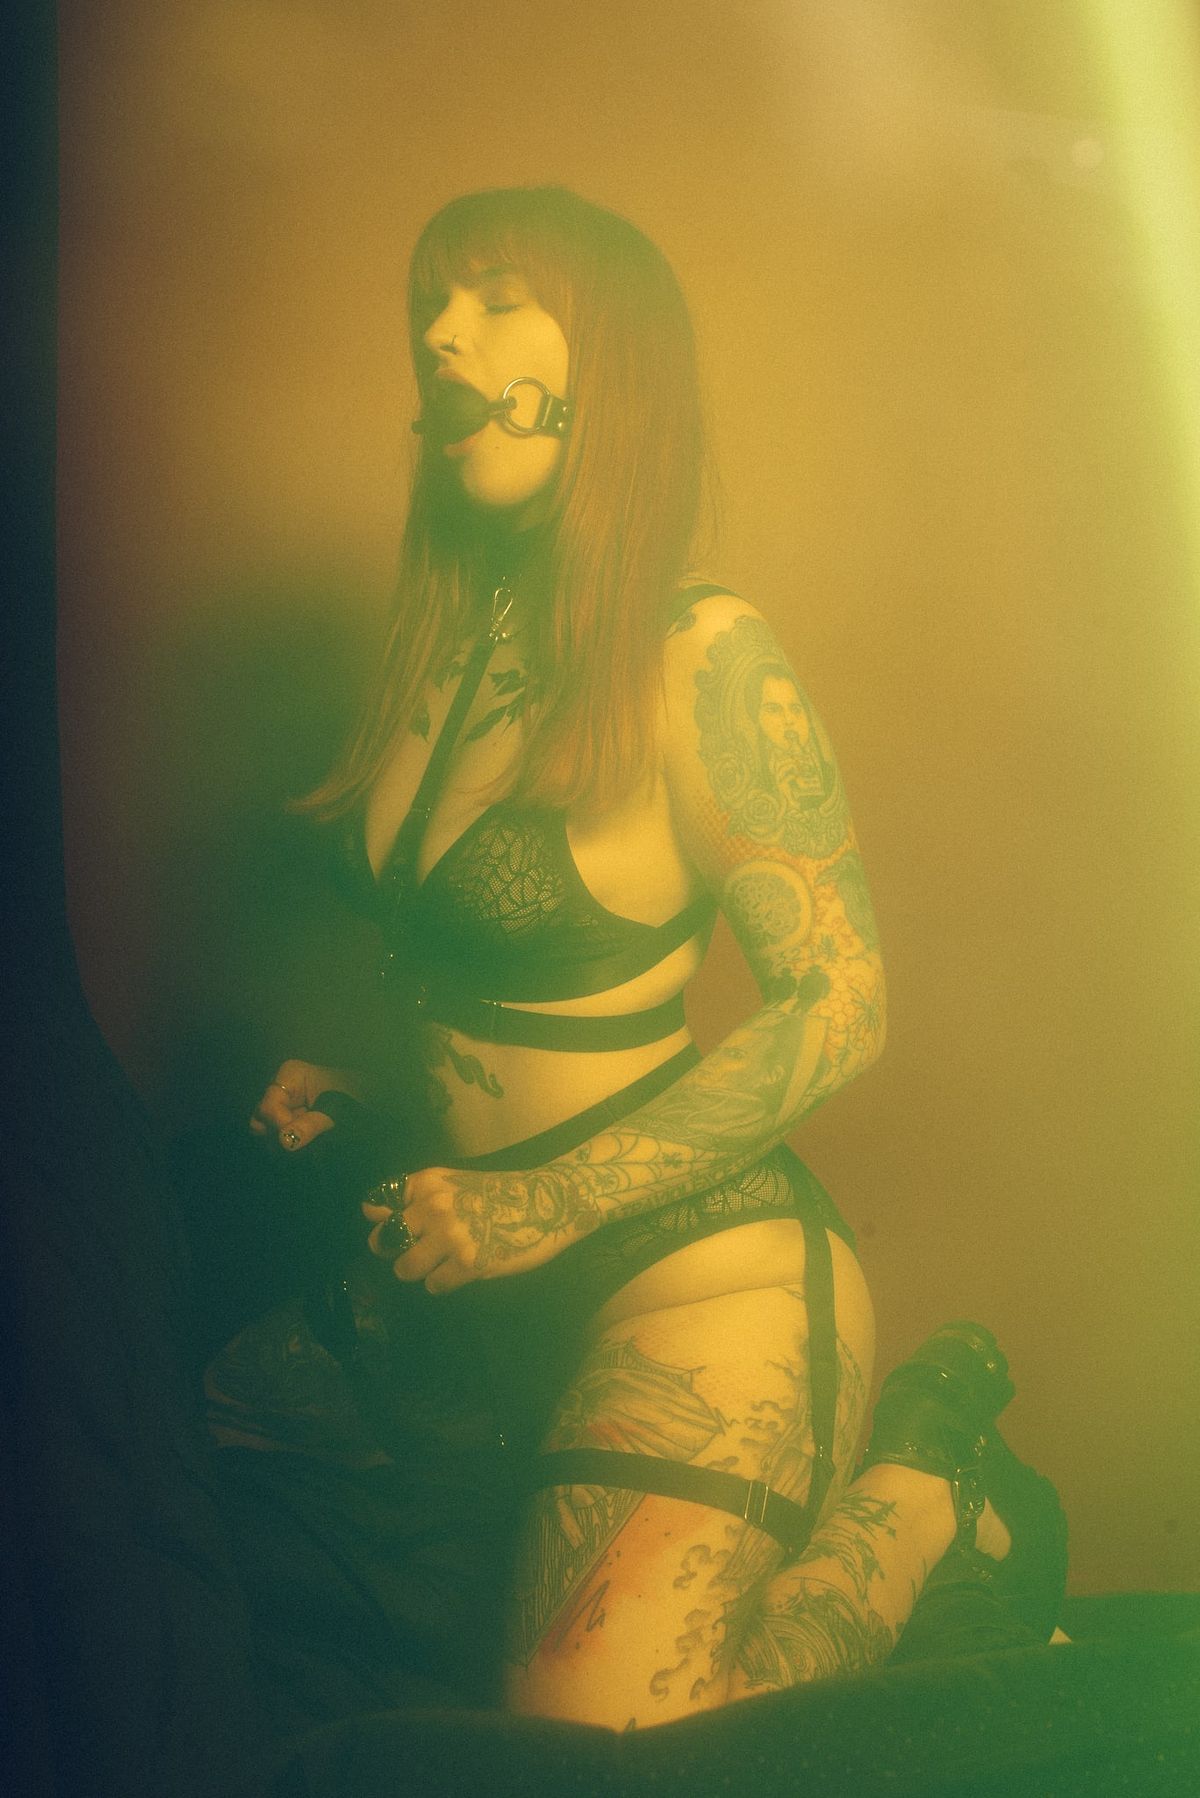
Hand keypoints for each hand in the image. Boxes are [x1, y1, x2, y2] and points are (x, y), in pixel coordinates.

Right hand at [249, 1059, 361, 1152]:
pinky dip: (291, 1148)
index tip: (297, 1139)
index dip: (279, 1126)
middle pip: (261, 1120)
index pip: (269, 1107)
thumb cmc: (355, 1097)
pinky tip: (309, 1149)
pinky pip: (277, 1140)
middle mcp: (281, 1090)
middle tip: (303, 1145)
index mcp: (291, 1075)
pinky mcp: (287, 1123)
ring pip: (266, 1134)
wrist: (370, 1102)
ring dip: (285, 1145)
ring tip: (311, 1147)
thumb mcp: (336, 1111)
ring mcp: (282, 1107)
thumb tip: (286, 1141)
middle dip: (278, 1137)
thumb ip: (311, 1125)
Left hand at [362, 1164, 588, 1294]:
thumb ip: (415, 1196)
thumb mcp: (454, 1182)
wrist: (547, 1202)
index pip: (377, 1206)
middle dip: (397, 1251)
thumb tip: (370, 1214)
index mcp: (428, 1183)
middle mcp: (434, 1206)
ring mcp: (451, 1235)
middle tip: (421, 1251)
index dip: (382, 1223)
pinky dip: (444, 1283)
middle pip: (383, 1242)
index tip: (399, 1230)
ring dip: (419, 1271)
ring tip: (440, 1264)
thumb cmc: (499, 1193)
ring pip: (405, 1268)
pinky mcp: (469, 1263)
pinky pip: (434, 1285)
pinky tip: (462, 1272)